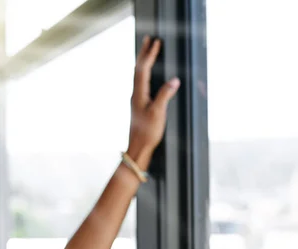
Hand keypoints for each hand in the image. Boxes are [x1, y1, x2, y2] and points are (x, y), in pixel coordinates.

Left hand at [128, 36, 179, 165]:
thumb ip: (165, 95)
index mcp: (139, 94)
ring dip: (143, 61)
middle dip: (143, 53)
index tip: (156, 42)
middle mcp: (135, 94)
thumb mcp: (158, 113)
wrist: (138, 147)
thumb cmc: (147, 132)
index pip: (143, 70)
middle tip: (148, 39)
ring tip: (147, 51)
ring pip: (138, 75)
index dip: (150, 55)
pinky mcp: (140, 105)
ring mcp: (137, 99)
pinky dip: (144, 72)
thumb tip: (174, 80)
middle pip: (138, 69)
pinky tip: (147, 75)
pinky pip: (141, 82)